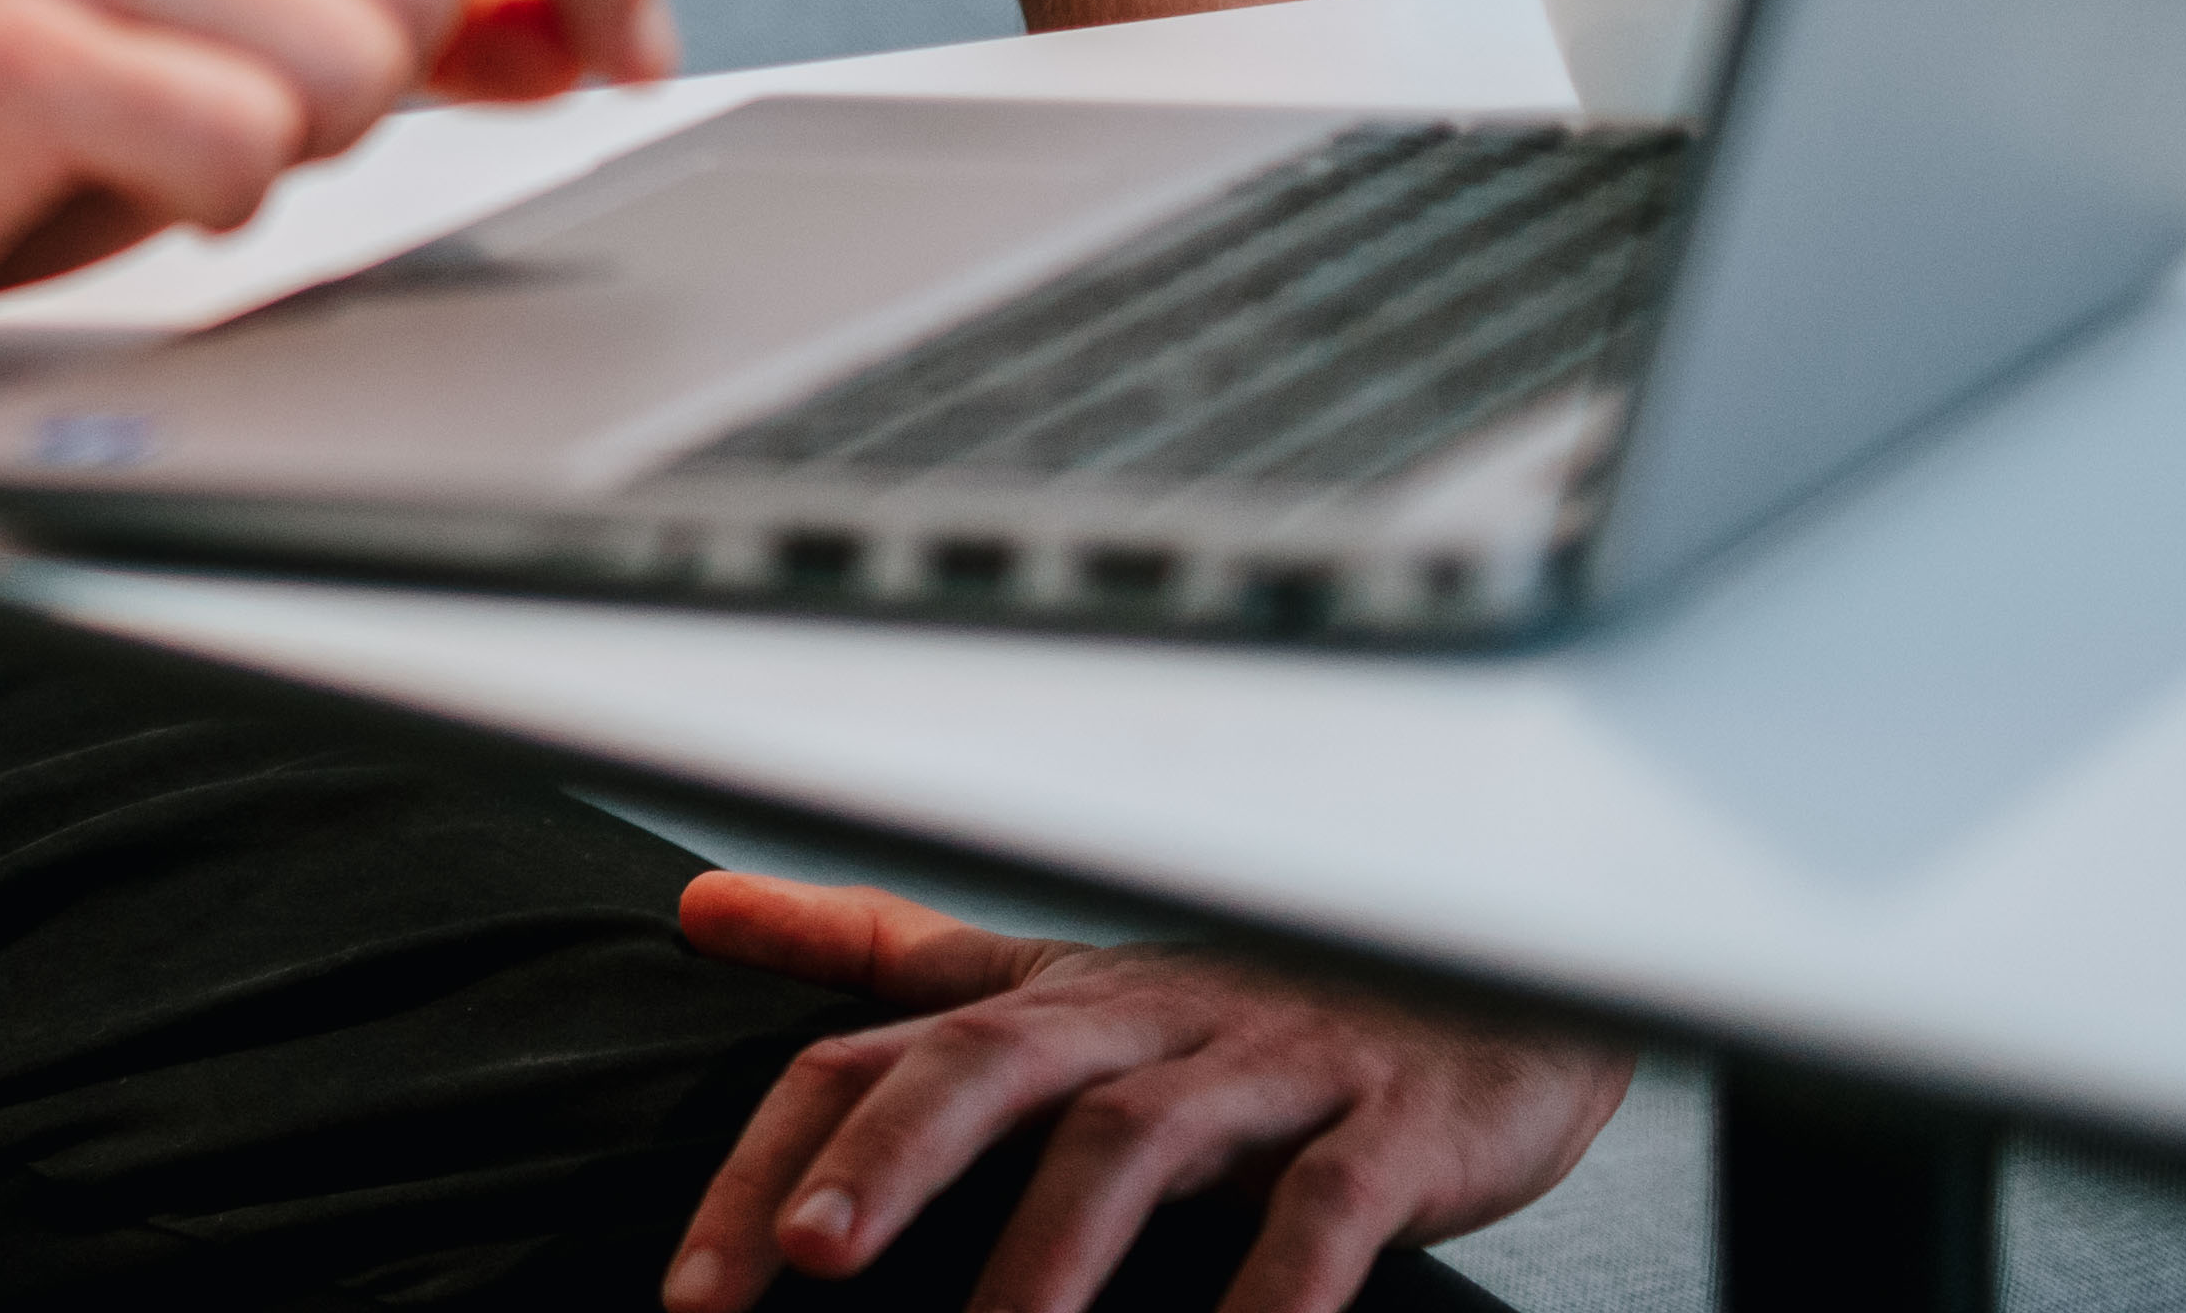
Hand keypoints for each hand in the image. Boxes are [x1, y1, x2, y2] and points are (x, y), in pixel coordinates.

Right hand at [0, 0, 673, 366]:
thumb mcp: (193, 13)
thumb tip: (565, 17)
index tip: (628, 43)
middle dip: (371, 92)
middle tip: (213, 120)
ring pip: (355, 68)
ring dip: (280, 152)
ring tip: (135, 142)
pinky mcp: (8, 36)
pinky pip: (250, 152)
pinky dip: (202, 205)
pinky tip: (94, 184)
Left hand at [660, 872, 1624, 1312]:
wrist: (1489, 977)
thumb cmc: (1246, 1004)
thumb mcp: (1051, 978)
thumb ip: (882, 956)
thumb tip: (700, 909)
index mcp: (1052, 1002)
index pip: (875, 1056)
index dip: (776, 1157)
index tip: (696, 1284)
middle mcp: (1144, 1021)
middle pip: (989, 1064)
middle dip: (890, 1161)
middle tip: (807, 1255)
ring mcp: (1269, 1070)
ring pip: (1139, 1137)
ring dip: (1056, 1244)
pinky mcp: (1392, 1130)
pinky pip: (1327, 1207)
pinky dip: (1277, 1283)